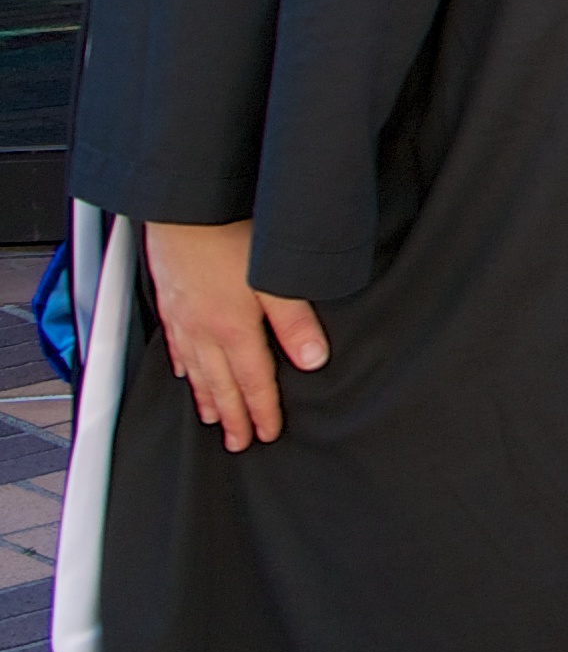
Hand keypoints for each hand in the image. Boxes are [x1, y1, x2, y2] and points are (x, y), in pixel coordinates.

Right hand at [148, 219, 328, 450]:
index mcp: (233, 330)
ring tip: (212, 419)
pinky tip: (186, 374)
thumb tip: (313, 361)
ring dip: (206, 398)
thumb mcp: (274, 280)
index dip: (262, 411)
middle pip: (222, 384)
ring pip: (196, 371)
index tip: (267, 433)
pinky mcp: (170, 301)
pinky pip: (176, 347)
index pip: (253, 381)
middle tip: (238, 442)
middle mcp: (204, 331)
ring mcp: (183, 318)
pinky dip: (183, 368)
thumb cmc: (228, 236)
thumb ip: (295, 322)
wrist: (182, 208)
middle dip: (232, 416)